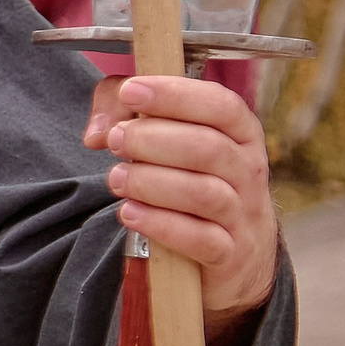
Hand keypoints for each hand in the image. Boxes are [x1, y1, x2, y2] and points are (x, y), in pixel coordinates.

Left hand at [84, 76, 277, 324]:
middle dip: (152, 140)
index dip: (175, 94)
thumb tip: (96, 133)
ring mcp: (243, 213)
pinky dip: (161, 225)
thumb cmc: (188, 178)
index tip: (131, 92)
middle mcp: (248, 170)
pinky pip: (202, 239)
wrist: (232, 252)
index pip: (220, 105)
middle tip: (116, 140)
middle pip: (208, 148)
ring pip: (204, 193)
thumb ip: (123, 114)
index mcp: (239, 133)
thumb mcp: (165, 139)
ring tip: (115, 178)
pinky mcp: (230, 253)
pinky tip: (130, 213)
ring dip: (151, 182)